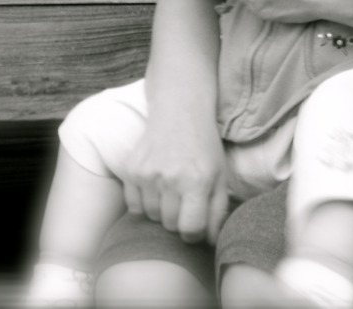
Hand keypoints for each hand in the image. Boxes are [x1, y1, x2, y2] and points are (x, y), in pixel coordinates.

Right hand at [121, 113, 229, 243]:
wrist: (180, 111)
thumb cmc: (204, 146)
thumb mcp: (221, 174)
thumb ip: (218, 211)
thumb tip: (208, 242)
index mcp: (197, 180)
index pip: (191, 229)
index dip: (195, 233)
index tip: (195, 224)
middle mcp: (171, 178)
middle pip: (170, 225)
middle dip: (179, 219)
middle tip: (184, 200)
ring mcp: (148, 174)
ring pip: (151, 217)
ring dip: (161, 211)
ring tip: (171, 189)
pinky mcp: (131, 170)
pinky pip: (134, 206)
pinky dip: (144, 203)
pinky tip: (155, 185)